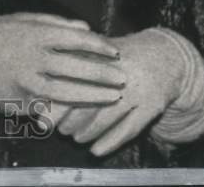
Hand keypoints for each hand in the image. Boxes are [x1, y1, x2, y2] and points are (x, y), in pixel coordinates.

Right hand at [0, 12, 124, 111]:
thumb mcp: (15, 21)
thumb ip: (50, 22)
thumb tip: (84, 28)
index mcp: (34, 33)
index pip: (76, 39)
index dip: (99, 46)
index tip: (114, 51)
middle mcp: (34, 57)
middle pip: (78, 67)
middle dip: (104, 74)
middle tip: (123, 77)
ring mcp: (28, 82)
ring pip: (70, 91)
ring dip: (95, 95)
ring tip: (113, 97)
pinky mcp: (22, 102)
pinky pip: (52, 107)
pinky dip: (71, 110)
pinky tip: (85, 112)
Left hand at [52, 28, 184, 155]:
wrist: (164, 56)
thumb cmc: (117, 58)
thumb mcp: (95, 51)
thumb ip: (68, 66)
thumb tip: (39, 95)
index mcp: (100, 55)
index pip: (70, 80)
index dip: (54, 101)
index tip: (40, 116)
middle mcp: (118, 71)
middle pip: (88, 99)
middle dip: (70, 118)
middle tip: (59, 129)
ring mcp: (137, 89)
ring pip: (107, 115)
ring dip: (88, 131)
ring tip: (75, 137)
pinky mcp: (152, 105)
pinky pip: (130, 128)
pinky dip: (111, 142)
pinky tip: (96, 151)